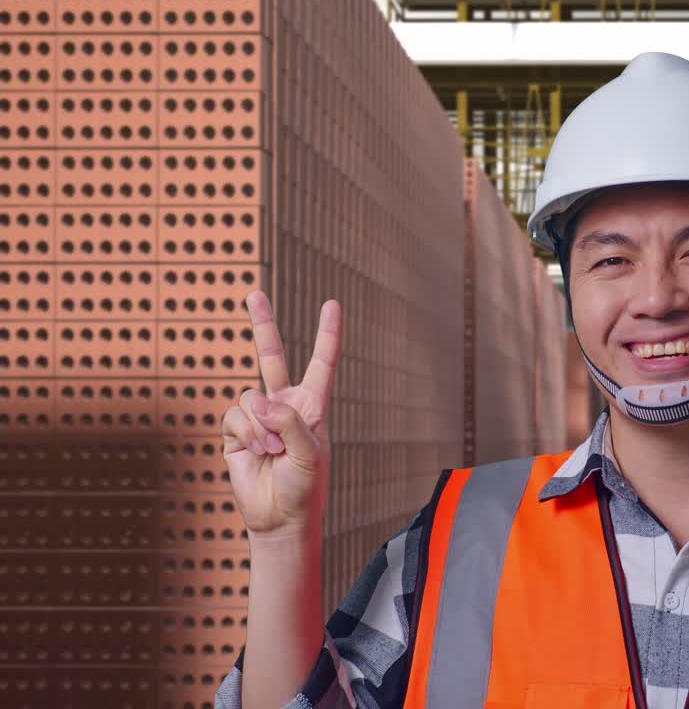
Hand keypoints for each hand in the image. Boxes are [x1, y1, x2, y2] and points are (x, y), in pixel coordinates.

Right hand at [222, 290, 340, 539]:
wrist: (279, 517)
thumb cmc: (304, 486)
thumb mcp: (309, 452)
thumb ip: (288, 421)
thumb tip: (258, 401)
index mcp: (311, 405)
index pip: (322, 362)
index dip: (327, 334)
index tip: (331, 304)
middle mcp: (283, 404)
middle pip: (270, 356)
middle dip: (262, 323)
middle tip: (254, 292)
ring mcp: (257, 417)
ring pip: (250, 397)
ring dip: (263, 427)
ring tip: (273, 452)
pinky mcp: (235, 431)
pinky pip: (235, 417)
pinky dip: (248, 435)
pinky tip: (257, 454)